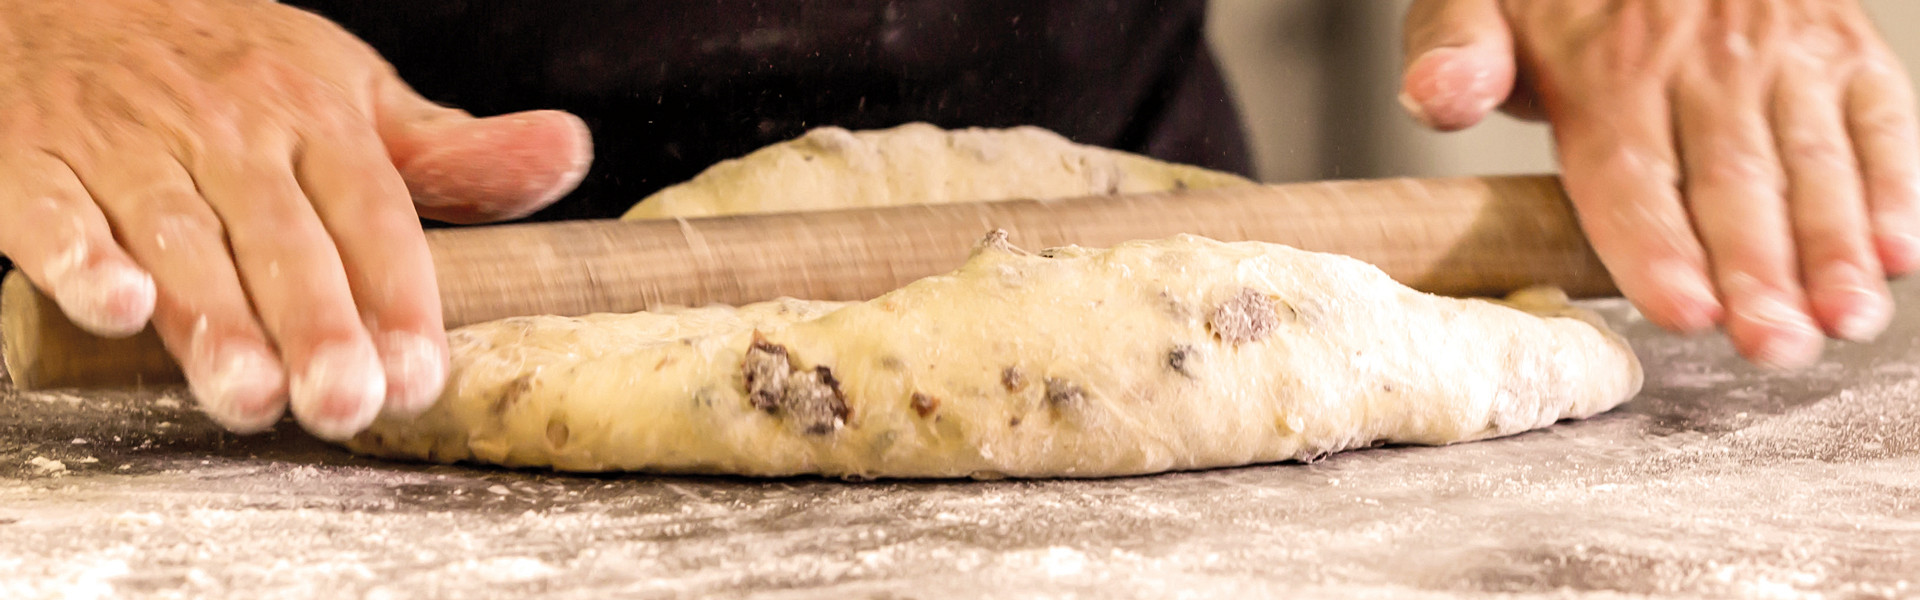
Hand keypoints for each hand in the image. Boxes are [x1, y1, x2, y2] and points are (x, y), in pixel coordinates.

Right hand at [0, 0, 593, 437]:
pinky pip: (52, 212)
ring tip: (250, 396)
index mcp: (311, 115)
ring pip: (177, 237)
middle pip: (282, 238)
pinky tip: (117, 306)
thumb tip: (568, 152)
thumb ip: (447, 151)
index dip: (399, 295)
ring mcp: (124, 144)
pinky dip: (80, 258)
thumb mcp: (344, 90)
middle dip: (317, 325)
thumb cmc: (222, 65)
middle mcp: (225, 130)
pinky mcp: (27, 161)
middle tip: (345, 403)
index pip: (372, 213)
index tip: (421, 373)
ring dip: (216, 318)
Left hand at [1399, 0, 1918, 367]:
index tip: (1682, 309)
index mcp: (1606, 67)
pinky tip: (1900, 253)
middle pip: (1730, 183)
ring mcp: (1780, 51)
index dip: (1656, 247)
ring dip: (1834, 248)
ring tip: (1845, 319)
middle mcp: (1701, 60)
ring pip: (1811, 161)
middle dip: (1757, 275)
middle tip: (1772, 346)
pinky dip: (1895, 185)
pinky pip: (1878, 118)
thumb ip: (1454, 52)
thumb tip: (1440, 97)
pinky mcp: (1839, 45)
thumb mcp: (1475, 0)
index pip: (1631, 173)